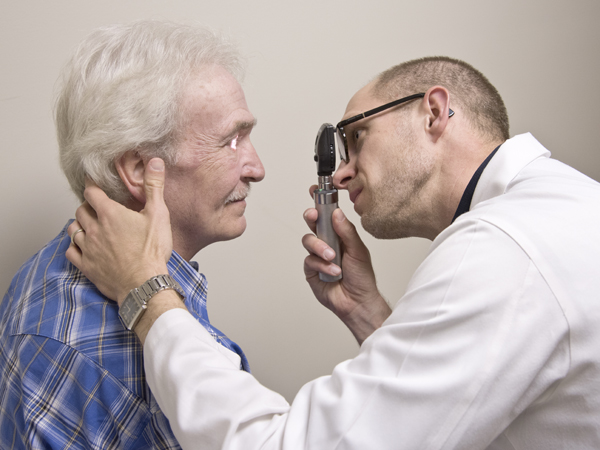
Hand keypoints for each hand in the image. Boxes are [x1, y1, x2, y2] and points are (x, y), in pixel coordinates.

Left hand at [66, 158, 172, 305]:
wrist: (144, 284)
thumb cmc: (152, 251)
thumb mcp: (159, 214)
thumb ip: (154, 187)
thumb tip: (155, 162)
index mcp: (110, 214)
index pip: (91, 191)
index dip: (91, 185)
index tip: (92, 181)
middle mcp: (95, 229)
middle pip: (80, 210)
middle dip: (87, 205)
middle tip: (96, 206)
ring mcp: (89, 248)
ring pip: (73, 229)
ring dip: (79, 224)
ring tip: (88, 224)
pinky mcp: (87, 266)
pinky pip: (71, 251)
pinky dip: (75, 246)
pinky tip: (83, 246)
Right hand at [302, 186, 390, 344]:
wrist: (358, 301)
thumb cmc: (362, 277)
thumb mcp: (359, 250)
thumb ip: (347, 232)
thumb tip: (337, 213)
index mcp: (339, 234)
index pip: (327, 214)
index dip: (319, 202)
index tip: (315, 190)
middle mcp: (326, 242)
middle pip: (312, 223)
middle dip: (311, 217)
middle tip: (313, 216)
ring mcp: (317, 256)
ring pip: (308, 241)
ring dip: (320, 248)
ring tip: (333, 257)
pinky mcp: (311, 270)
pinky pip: (309, 260)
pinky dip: (322, 265)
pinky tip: (334, 272)